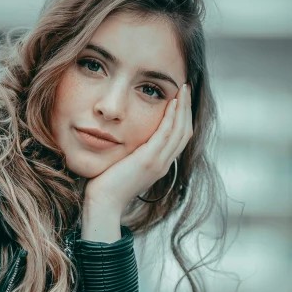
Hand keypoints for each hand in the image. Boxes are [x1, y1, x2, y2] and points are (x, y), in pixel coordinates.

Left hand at [84, 83, 192, 212]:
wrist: (104, 203)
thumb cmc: (107, 186)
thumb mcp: (125, 167)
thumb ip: (132, 155)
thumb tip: (127, 143)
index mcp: (160, 165)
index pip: (179, 138)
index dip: (183, 117)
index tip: (181, 100)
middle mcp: (164, 164)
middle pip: (185, 132)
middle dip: (187, 108)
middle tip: (186, 88)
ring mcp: (158, 162)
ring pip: (180, 130)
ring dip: (183, 107)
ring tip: (182, 89)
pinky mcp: (149, 160)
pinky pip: (166, 134)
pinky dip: (171, 117)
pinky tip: (172, 102)